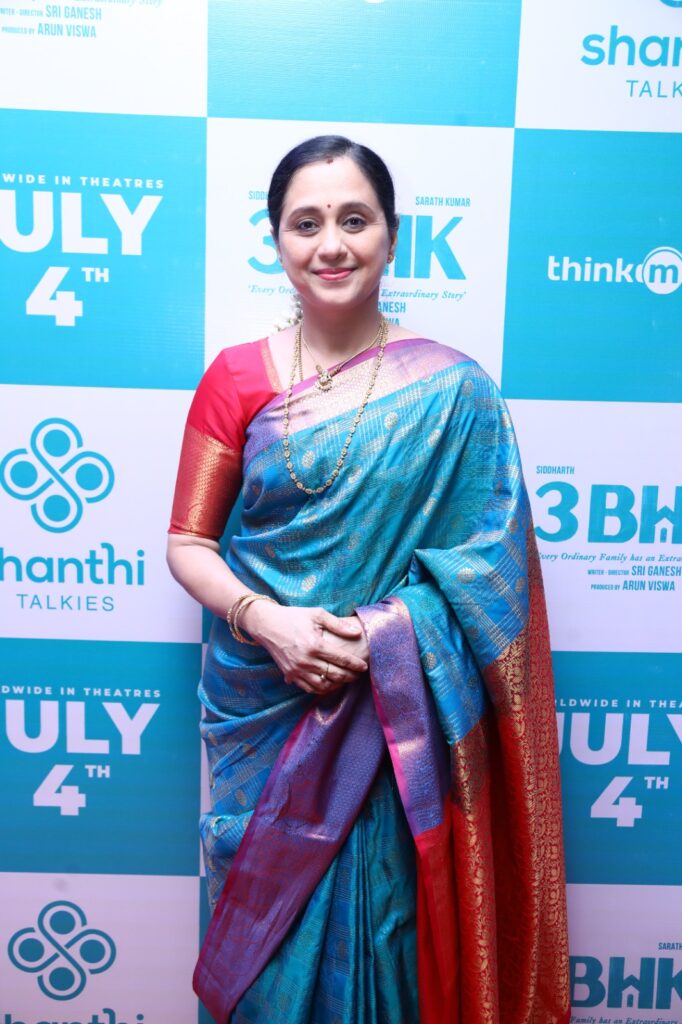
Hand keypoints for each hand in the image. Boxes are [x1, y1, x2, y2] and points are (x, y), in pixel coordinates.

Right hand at [241, 603, 368, 693]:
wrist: (267, 625)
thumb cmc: (294, 617)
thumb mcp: (317, 614)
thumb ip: (338, 624)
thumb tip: (357, 632)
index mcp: (315, 644)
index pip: (342, 659)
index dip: (356, 664)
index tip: (364, 666)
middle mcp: (306, 660)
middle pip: (335, 674)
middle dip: (350, 676)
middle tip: (358, 674)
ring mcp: (297, 670)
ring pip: (323, 685)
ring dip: (337, 684)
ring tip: (345, 679)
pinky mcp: (290, 674)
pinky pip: (309, 688)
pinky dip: (321, 689)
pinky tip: (329, 683)